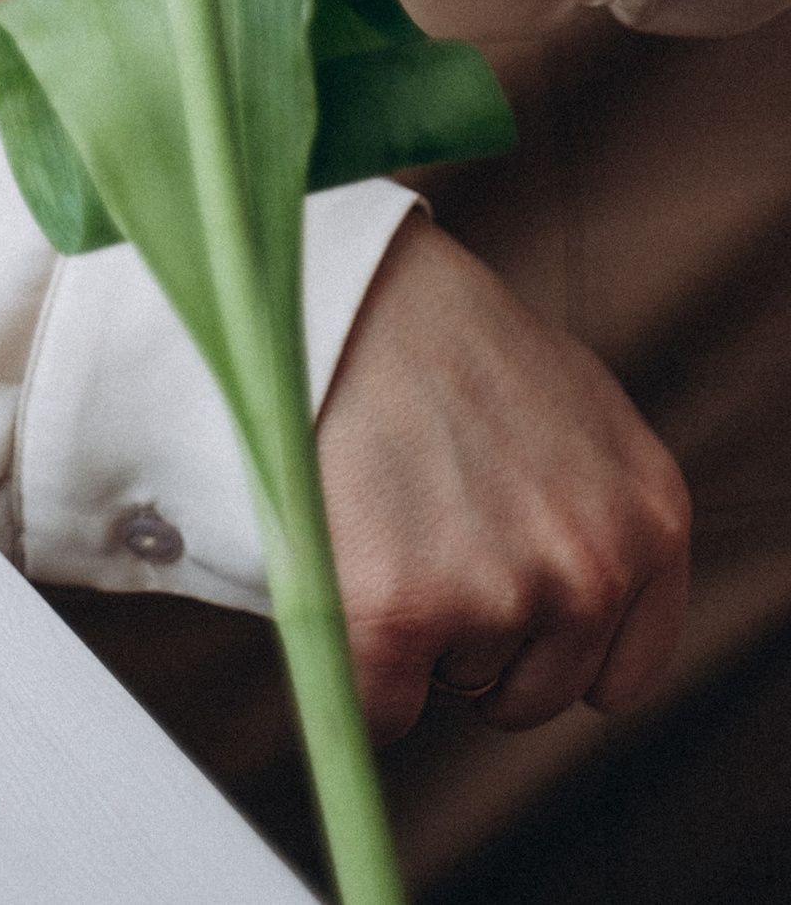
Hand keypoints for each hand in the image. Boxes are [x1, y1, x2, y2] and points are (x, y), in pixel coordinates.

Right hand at [316, 215, 689, 737]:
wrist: (337, 279)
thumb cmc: (438, 334)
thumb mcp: (572, 408)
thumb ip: (600, 505)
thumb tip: (589, 597)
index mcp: (651, 520)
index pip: (616, 675)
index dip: (543, 643)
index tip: (493, 597)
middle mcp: (593, 566)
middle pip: (531, 692)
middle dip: (474, 638)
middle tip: (421, 527)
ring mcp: (501, 593)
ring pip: (456, 687)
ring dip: (416, 633)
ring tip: (384, 513)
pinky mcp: (403, 612)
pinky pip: (383, 709)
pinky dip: (354, 665)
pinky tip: (340, 566)